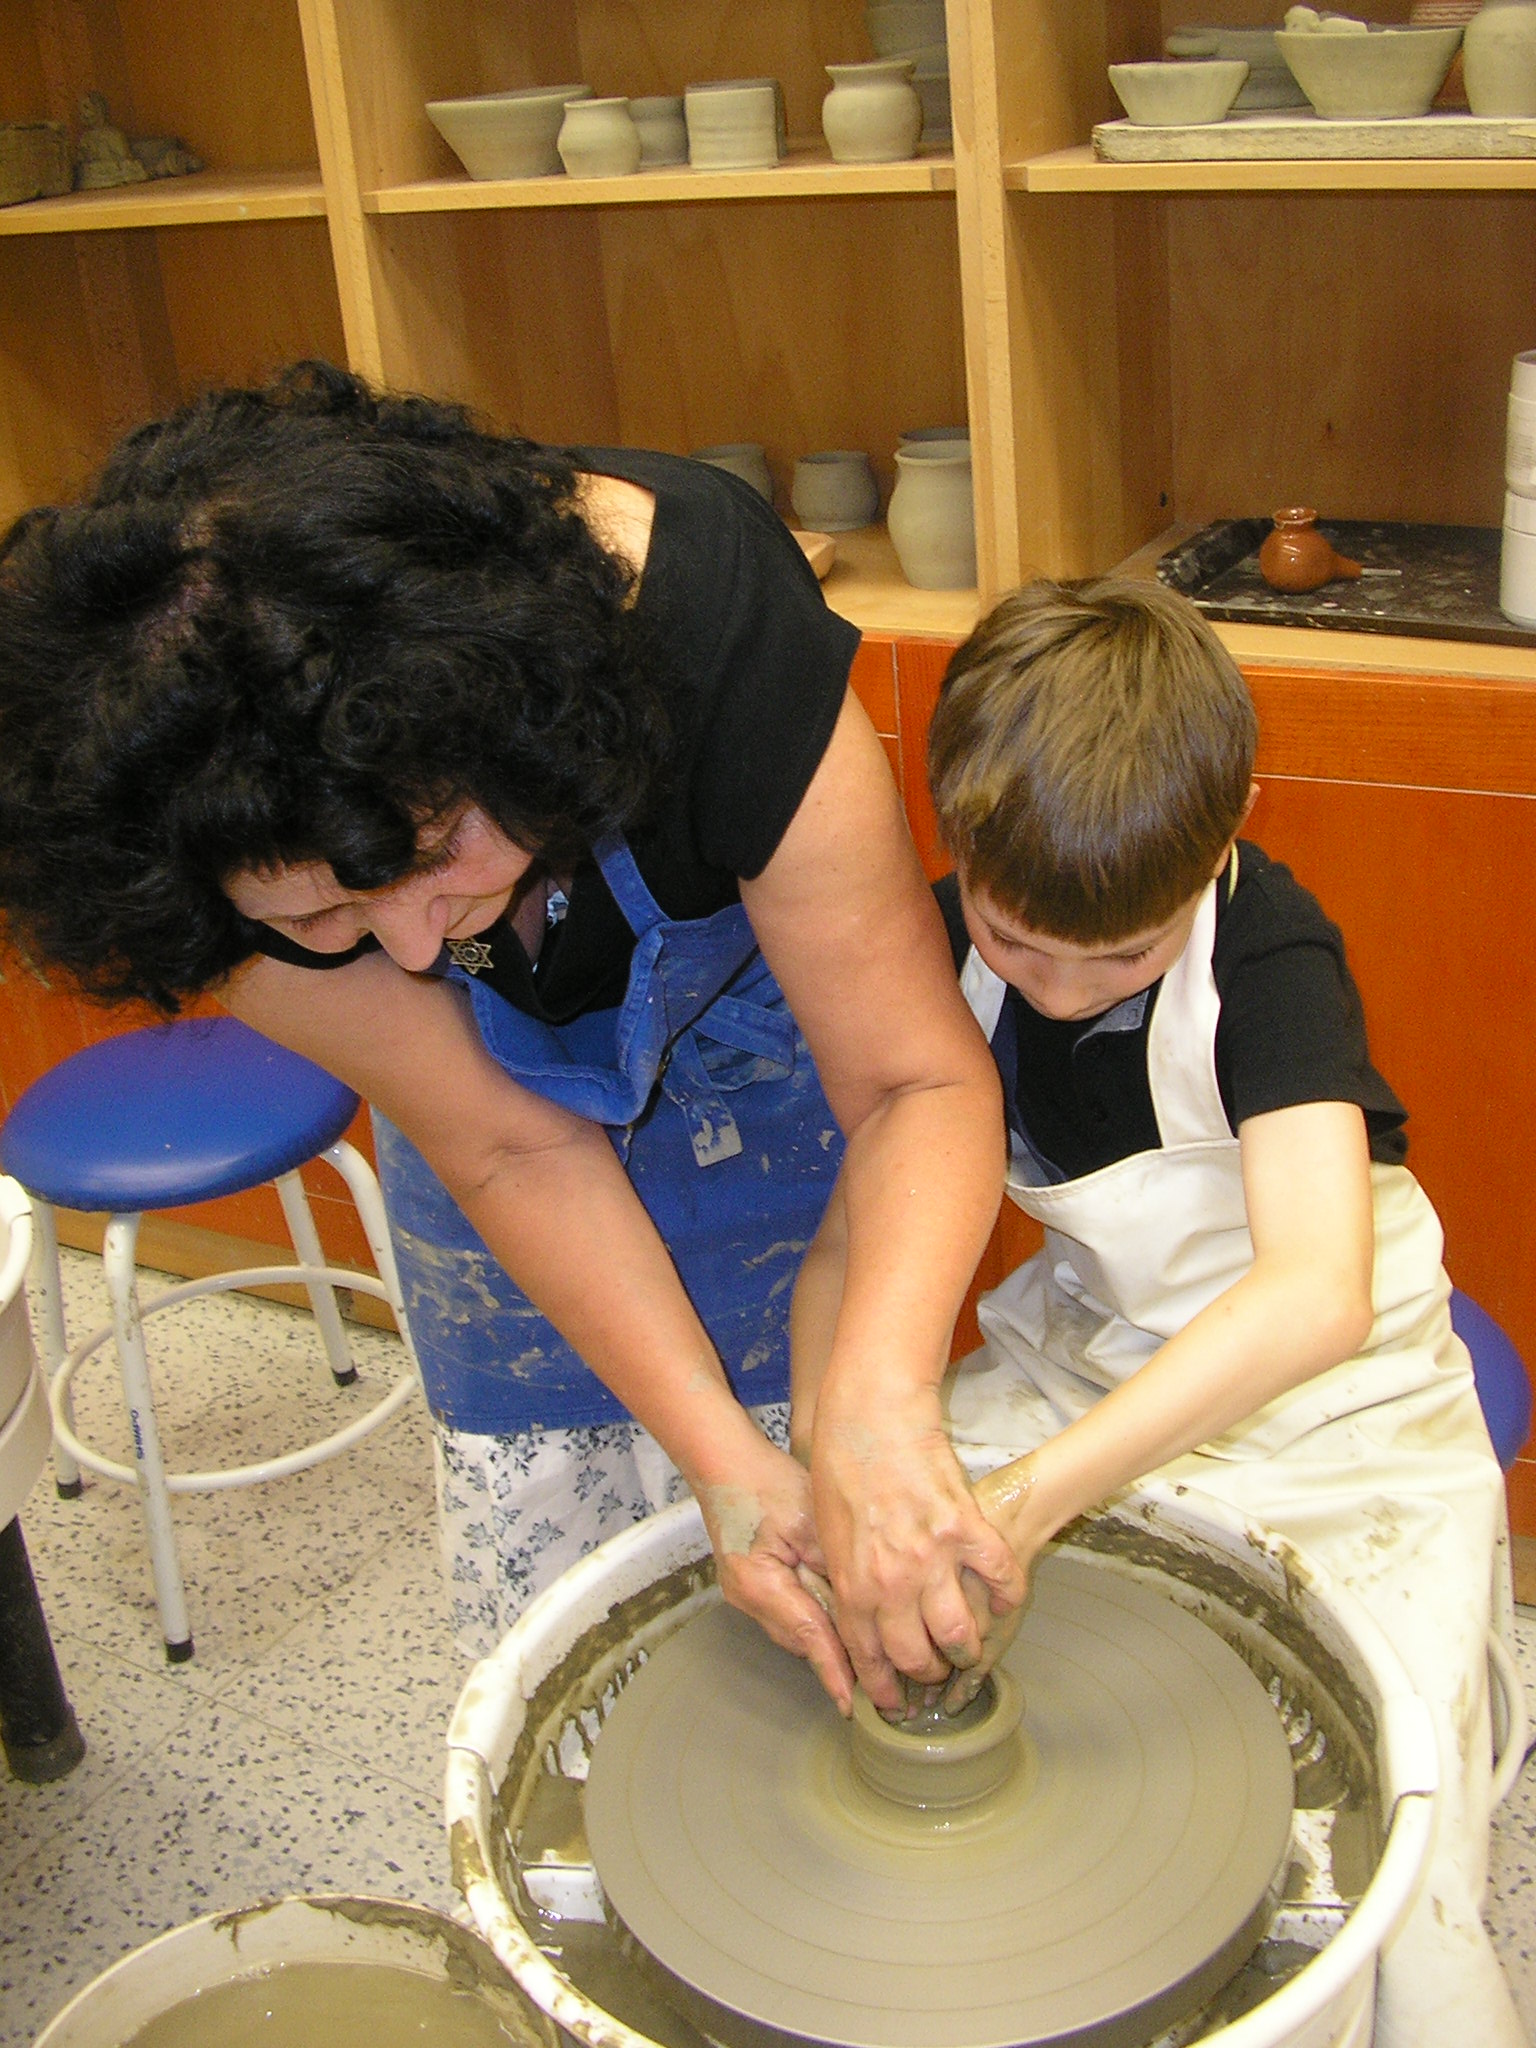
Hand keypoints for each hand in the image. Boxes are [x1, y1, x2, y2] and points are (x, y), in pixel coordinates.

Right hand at [696, 1435, 856, 1715]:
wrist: (724, 1464)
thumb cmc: (765, 1482)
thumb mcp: (809, 1520)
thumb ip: (834, 1564)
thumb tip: (867, 1604)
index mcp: (759, 1583)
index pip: (809, 1635)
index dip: (836, 1670)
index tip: (854, 1705)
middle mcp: (747, 1597)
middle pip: (803, 1639)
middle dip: (841, 1658)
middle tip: (881, 1677)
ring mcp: (745, 1594)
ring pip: (797, 1630)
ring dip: (829, 1638)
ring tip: (870, 1650)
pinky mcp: (751, 1585)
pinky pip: (790, 1612)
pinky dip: (816, 1617)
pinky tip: (841, 1612)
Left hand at [810, 1392, 1025, 1714]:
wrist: (869, 1414)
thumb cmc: (840, 1466)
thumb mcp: (828, 1534)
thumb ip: (847, 1579)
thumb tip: (857, 1612)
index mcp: (853, 1586)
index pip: (871, 1660)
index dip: (884, 1689)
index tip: (894, 1702)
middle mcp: (892, 1583)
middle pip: (920, 1658)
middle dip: (929, 1674)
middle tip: (936, 1670)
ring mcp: (933, 1558)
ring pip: (963, 1634)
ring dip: (968, 1648)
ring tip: (969, 1645)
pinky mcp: (966, 1529)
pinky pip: (1000, 1580)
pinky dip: (1007, 1595)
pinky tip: (1004, 1598)